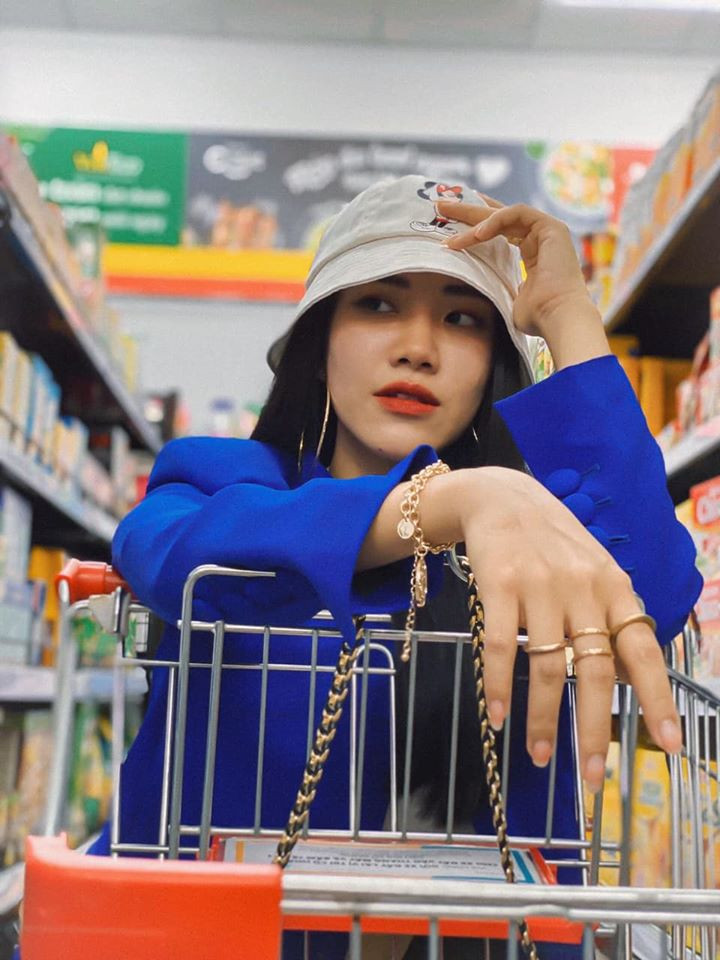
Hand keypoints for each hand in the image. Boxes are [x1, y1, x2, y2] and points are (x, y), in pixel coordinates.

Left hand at [436, 196, 609, 368]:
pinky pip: (517, 213)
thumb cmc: (536, 317)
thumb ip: (495, 286)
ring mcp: (547, 231)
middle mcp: (540, 239)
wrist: (557, 318)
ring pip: (504, 214)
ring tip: (446, 216)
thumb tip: (473, 290)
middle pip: (498, 217)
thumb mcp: (507, 298)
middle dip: (468, 211)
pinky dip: (496, 220)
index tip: (448, 226)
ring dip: (474, 216)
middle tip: (440, 206)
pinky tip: (477, 234)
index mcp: (531, 254)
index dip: (474, 226)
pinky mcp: (552, 227)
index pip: (500, 231)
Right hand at [460, 466, 681, 793]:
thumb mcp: (594, 571)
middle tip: (593, 776)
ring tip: (538, 756)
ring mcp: (539, 587)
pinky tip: (497, 715)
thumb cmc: (553, 543)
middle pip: (594, 670)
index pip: (643, 650)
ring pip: (545, 666)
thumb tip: (627, 680)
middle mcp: (582, 588)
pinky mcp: (498, 586)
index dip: (657, 698)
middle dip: (595, 728)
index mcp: (614, 588)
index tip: (669, 744)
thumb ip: (610, 618)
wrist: (501, 497)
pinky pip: (498, 646)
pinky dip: (497, 685)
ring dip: (542, 718)